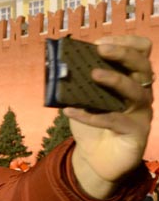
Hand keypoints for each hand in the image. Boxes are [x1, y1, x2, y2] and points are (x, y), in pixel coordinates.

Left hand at [65, 35, 153, 198]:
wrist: (96, 158)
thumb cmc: (92, 122)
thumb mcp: (81, 97)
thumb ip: (75, 82)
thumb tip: (57, 65)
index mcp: (130, 78)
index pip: (141, 51)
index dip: (125, 42)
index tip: (100, 41)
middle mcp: (140, 92)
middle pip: (143, 66)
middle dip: (123, 54)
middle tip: (101, 49)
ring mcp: (141, 113)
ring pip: (137, 92)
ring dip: (115, 80)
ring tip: (93, 74)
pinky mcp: (136, 133)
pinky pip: (116, 121)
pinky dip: (91, 115)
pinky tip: (69, 111)